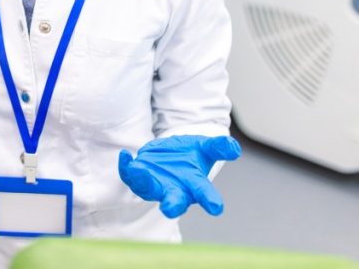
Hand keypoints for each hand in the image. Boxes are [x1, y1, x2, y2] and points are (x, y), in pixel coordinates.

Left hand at [118, 134, 240, 218]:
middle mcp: (175, 189)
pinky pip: (130, 176)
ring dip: (143, 181)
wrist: (173, 153)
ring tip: (138, 169)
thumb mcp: (206, 147)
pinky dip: (126, 167)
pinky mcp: (139, 177)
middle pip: (174, 201)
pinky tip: (126, 156)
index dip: (210, 200)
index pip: (204, 193)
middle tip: (169, 210)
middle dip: (172, 206)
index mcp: (194, 185)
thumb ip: (219, 148)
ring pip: (148, 188)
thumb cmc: (192, 155)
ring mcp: (155, 185)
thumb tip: (233, 148)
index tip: (216, 208)